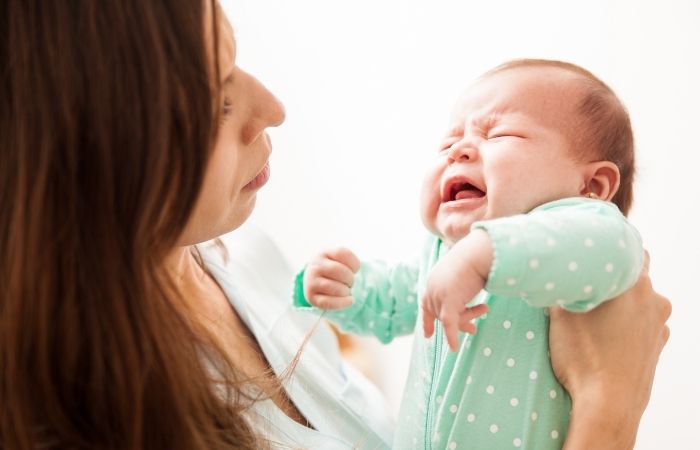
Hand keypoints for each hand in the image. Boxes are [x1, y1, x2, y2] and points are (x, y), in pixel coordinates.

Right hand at [303, 247, 360, 309]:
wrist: (317, 282)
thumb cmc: (334, 271)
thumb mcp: (340, 261)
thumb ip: (349, 262)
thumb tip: (356, 278)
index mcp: (323, 253)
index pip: (342, 253)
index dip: (354, 263)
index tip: (355, 270)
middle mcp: (314, 266)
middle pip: (340, 271)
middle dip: (350, 279)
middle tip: (350, 282)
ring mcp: (310, 282)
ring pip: (335, 288)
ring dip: (346, 291)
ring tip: (346, 291)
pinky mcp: (311, 297)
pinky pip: (329, 302)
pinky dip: (343, 302)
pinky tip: (350, 300)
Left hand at [421, 230, 492, 350]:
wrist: (479, 252)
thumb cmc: (476, 259)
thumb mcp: (463, 276)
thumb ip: (460, 288)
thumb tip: (466, 292)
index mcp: (434, 280)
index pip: (426, 304)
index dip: (427, 320)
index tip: (428, 335)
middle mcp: (432, 288)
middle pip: (441, 314)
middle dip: (459, 322)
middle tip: (473, 330)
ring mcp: (438, 295)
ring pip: (449, 318)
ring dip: (468, 319)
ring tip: (485, 309)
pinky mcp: (448, 301)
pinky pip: (449, 324)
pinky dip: (452, 337)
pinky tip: (454, 348)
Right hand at [549, 251, 670, 449]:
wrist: (608, 405)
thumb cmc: (584, 357)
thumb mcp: (560, 315)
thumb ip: (560, 288)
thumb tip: (550, 275)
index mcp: (633, 284)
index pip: (629, 248)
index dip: (610, 246)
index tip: (592, 251)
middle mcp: (653, 300)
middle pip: (634, 275)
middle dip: (612, 277)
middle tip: (585, 284)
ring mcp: (659, 325)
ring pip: (639, 301)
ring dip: (621, 302)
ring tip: (593, 314)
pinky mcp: (657, 346)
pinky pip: (642, 323)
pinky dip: (627, 324)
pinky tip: (605, 336)